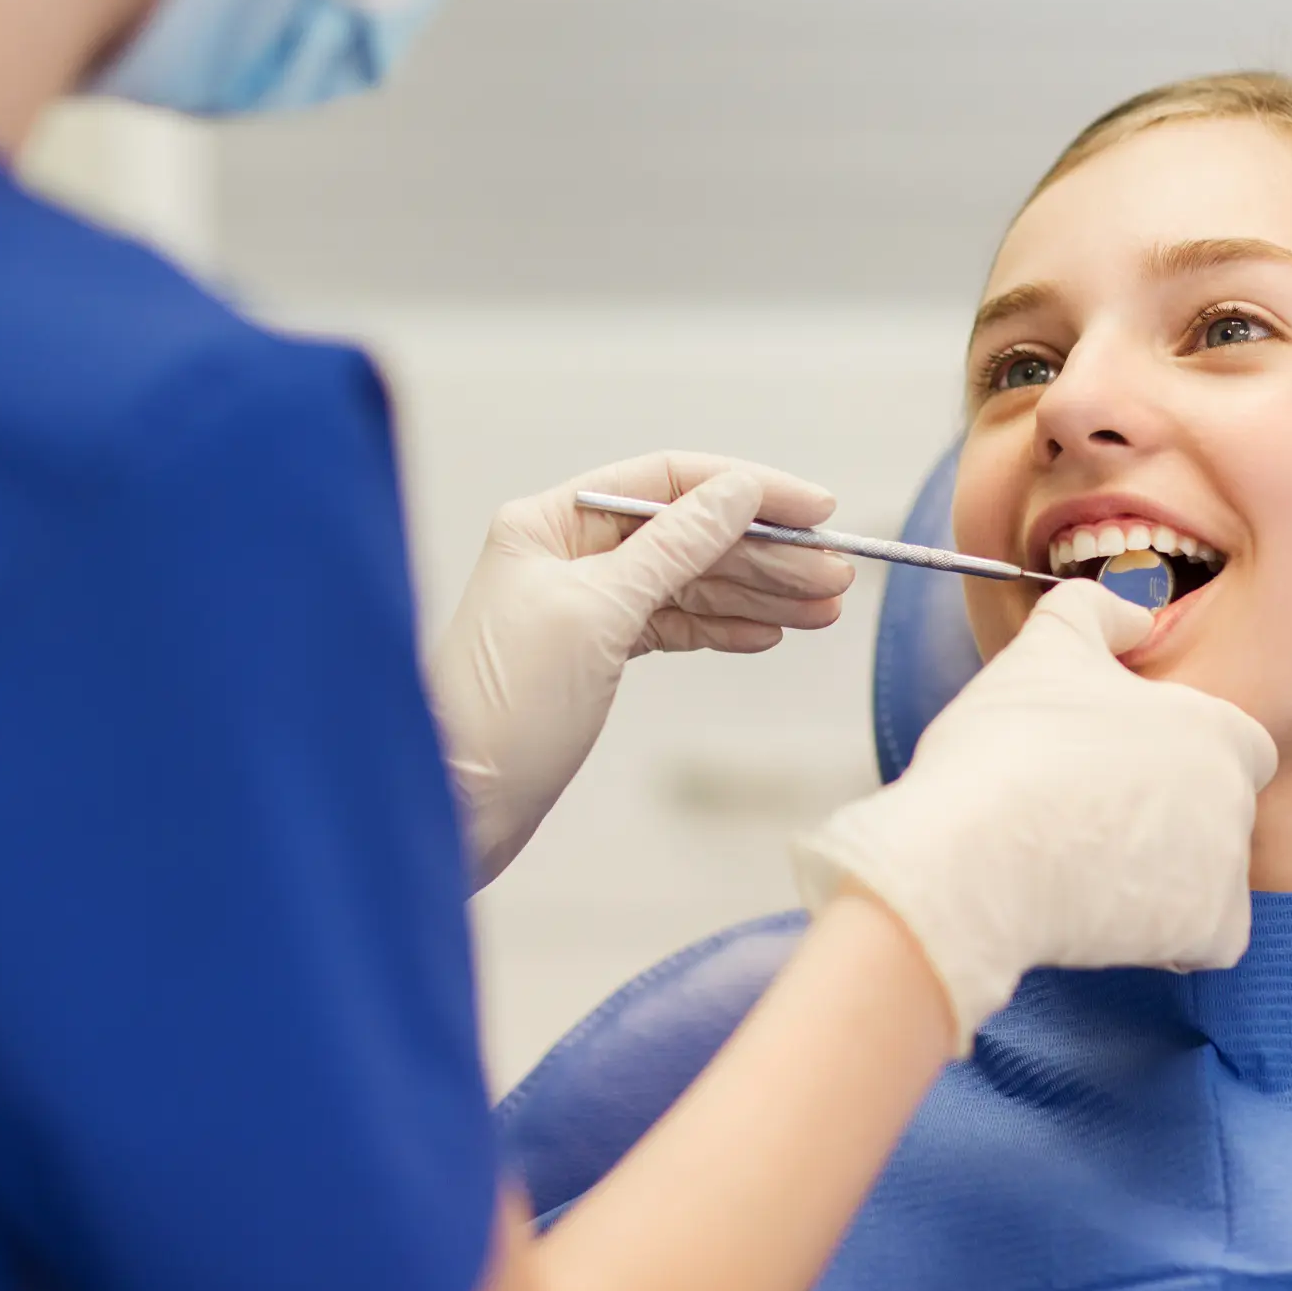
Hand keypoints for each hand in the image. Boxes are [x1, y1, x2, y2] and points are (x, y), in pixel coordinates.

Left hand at [433, 452, 853, 887]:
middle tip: (835, 574)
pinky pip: (674, 625)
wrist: (455, 809)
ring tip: (824, 607)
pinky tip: (769, 632)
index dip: (747, 489)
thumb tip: (737, 492)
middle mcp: (564, 553)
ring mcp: (582, 605)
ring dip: (758, 591)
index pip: (667, 482)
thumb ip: (674, 547)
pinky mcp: (595, 655)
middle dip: (765, 551)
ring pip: (689, 582)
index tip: (815, 509)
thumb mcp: (597, 615)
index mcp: (549, 523)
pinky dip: (724, 627)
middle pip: (687, 532)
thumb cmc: (503, 711)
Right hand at [794, 579, 1277, 1050]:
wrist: (974, 859)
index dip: (1179, 750)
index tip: (1123, 762)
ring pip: (1209, 873)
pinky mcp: (1209, 932)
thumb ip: (1097, 612)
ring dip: (1161, 873)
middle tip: (1090, 813)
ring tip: (1081, 861)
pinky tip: (1103, 911)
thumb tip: (1133, 616)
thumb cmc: (1006, 751)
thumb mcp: (1046, 647)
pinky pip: (1205, 937)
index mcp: (1213, 725)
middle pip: (1219, 808)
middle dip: (1169, 813)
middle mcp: (1235, 796)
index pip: (1235, 740)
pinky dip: (1165, 933)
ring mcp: (1228, 868)